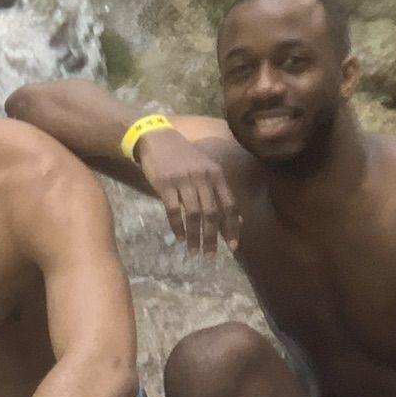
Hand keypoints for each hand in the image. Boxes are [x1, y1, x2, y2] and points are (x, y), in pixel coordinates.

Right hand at [135, 125, 239, 256]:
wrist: (158, 139)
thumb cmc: (184, 157)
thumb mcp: (207, 170)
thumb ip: (221, 192)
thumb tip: (238, 218)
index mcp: (216, 175)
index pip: (229, 205)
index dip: (232, 227)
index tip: (232, 247)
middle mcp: (203, 178)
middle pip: (212, 213)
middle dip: (213, 238)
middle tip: (211, 257)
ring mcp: (184, 181)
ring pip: (193, 215)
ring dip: (194, 236)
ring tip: (194, 251)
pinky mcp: (165, 184)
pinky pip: (173, 210)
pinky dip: (177, 227)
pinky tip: (179, 238)